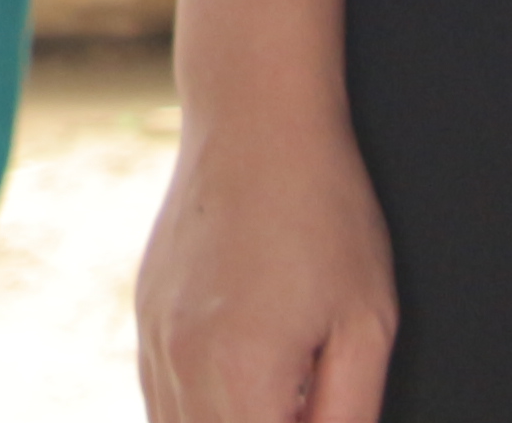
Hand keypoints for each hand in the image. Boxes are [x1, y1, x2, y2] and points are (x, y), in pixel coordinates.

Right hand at [137, 112, 396, 422]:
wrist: (254, 120)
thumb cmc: (322, 210)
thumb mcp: (367, 322)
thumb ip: (349, 412)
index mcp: (242, 373)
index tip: (320, 406)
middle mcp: (183, 363)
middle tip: (305, 398)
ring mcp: (154, 339)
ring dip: (229, 422)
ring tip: (280, 390)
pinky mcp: (144, 316)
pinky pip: (160, 396)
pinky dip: (198, 410)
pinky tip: (244, 384)